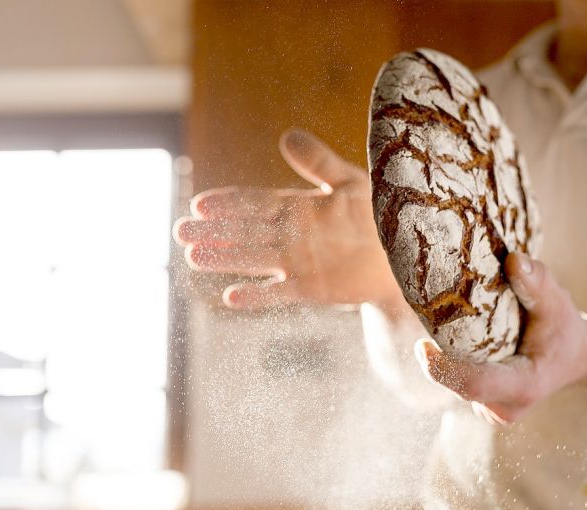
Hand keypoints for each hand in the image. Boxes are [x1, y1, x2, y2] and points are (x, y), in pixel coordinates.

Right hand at [173, 128, 401, 308]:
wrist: (406, 254)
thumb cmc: (381, 213)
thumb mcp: (350, 181)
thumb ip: (318, 162)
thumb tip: (286, 135)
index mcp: (298, 207)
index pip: (254, 203)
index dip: (228, 203)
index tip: (200, 203)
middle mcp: (291, 235)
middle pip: (244, 232)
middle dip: (213, 231)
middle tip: (180, 231)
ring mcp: (298, 263)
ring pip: (253, 260)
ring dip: (224, 259)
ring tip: (193, 257)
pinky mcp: (311, 288)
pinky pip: (279, 293)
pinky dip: (256, 296)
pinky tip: (231, 297)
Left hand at [415, 253, 586, 423]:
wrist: (575, 357)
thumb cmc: (564, 329)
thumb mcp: (557, 302)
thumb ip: (537, 282)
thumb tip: (513, 259)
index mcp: (525, 385)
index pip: (475, 385)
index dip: (443, 370)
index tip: (421, 346)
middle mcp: (506, 406)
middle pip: (459, 384)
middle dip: (439, 357)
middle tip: (429, 319)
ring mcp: (494, 411)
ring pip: (456, 385)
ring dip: (445, 358)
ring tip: (445, 326)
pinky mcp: (485, 406)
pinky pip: (458, 385)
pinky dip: (452, 363)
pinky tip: (458, 342)